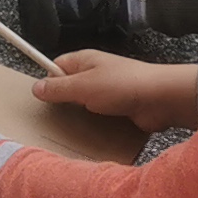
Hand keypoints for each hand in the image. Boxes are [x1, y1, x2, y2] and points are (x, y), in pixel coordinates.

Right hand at [37, 47, 197, 136]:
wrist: (161, 100)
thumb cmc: (123, 85)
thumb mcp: (83, 86)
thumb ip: (59, 88)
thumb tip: (36, 87)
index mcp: (84, 61)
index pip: (56, 66)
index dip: (48, 80)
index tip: (41, 99)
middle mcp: (95, 74)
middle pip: (70, 88)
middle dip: (63, 103)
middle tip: (53, 119)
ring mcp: (108, 92)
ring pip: (85, 105)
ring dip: (80, 117)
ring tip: (71, 131)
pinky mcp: (119, 109)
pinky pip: (100, 117)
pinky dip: (95, 126)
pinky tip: (90, 137)